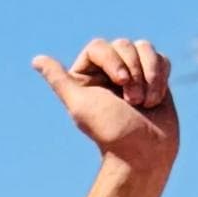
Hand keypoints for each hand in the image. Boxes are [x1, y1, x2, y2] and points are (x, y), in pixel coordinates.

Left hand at [30, 35, 178, 185]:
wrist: (145, 152)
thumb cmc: (112, 130)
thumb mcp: (81, 104)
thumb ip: (59, 80)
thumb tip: (36, 60)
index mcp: (86, 77)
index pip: (98, 47)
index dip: (112, 60)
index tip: (120, 83)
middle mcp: (108, 73)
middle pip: (123, 44)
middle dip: (133, 71)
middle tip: (133, 101)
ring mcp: (133, 74)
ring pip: (144, 48)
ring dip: (149, 74)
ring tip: (146, 102)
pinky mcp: (154, 78)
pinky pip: (161, 58)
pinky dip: (161, 77)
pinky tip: (156, 99)